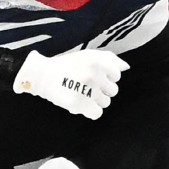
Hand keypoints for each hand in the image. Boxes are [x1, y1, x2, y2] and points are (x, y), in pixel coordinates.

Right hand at [14, 49, 128, 119]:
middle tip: (86, 86)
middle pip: (113, 91)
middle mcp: (94, 75)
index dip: (105, 78)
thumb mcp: (88, 55)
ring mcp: (87, 90)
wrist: (43, 75)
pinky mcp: (78, 104)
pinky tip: (81, 104)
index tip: (93, 77)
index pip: (116, 75)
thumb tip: (125, 67)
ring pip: (105, 103)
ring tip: (81, 94)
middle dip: (101, 90)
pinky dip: (90, 111)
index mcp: (97, 62)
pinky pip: (96, 113)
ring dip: (95, 101)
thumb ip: (109, 59)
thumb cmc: (67, 65)